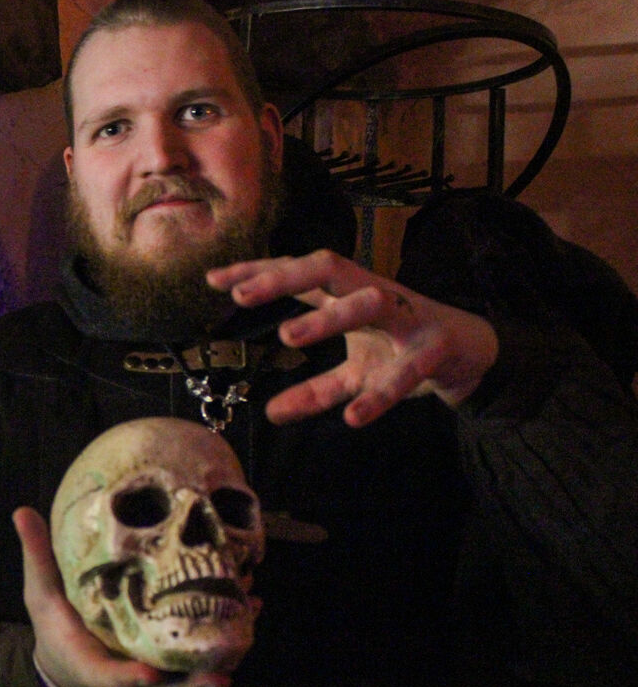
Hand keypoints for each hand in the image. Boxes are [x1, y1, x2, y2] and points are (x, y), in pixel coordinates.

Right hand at [14, 507, 228, 686]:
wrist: (66, 664)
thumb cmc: (55, 625)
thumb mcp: (40, 592)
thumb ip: (37, 555)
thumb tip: (22, 511)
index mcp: (89, 665)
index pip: (109, 678)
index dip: (128, 679)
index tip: (148, 673)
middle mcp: (124, 683)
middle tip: (218, 674)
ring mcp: (148, 684)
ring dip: (214, 670)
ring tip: (244, 638)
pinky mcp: (166, 674)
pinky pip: (195, 670)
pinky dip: (221, 650)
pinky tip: (248, 614)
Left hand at [207, 250, 499, 426]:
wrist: (473, 354)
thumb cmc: (402, 351)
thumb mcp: (354, 373)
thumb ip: (314, 391)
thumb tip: (270, 414)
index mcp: (349, 293)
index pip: (298, 272)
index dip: (257, 272)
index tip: (213, 280)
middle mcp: (375, 293)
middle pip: (328, 268)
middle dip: (284, 277)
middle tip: (242, 295)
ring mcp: (408, 316)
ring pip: (369, 302)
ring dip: (329, 317)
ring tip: (286, 336)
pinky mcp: (436, 347)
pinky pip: (407, 368)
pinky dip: (382, 392)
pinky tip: (354, 417)